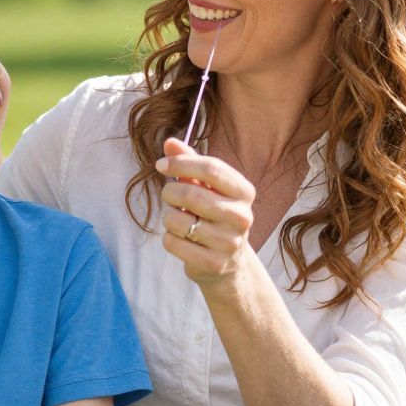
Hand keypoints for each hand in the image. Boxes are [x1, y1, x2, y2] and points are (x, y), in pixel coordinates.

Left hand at [155, 138, 256, 288]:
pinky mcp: (214, 264)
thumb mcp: (207, 186)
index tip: (160, 165)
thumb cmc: (214, 214)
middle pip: (191, 194)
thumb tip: (169, 142)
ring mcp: (230, 242)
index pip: (211, 168)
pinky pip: (173, 242)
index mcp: (244, 192)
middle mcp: (242, 217)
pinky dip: (169, 238)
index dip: (181, 163)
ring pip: (178, 220)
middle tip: (167, 194)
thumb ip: (190, 163)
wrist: (228, 262)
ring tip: (179, 219)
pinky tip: (181, 239)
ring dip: (169, 217)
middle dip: (170, 192)